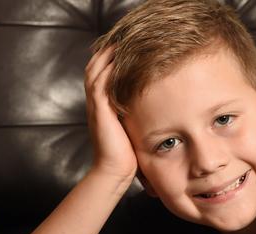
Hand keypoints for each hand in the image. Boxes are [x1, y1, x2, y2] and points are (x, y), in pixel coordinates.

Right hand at [84, 46, 136, 180]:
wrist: (116, 171)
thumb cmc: (129, 154)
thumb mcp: (135, 128)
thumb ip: (139, 114)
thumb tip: (160, 105)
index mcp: (105, 106)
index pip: (103, 76)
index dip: (110, 60)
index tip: (124, 48)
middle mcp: (98, 104)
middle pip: (96, 69)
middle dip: (106, 53)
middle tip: (120, 39)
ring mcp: (97, 108)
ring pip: (95, 73)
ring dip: (105, 57)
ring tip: (117, 43)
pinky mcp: (101, 113)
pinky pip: (99, 86)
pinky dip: (106, 71)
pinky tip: (115, 60)